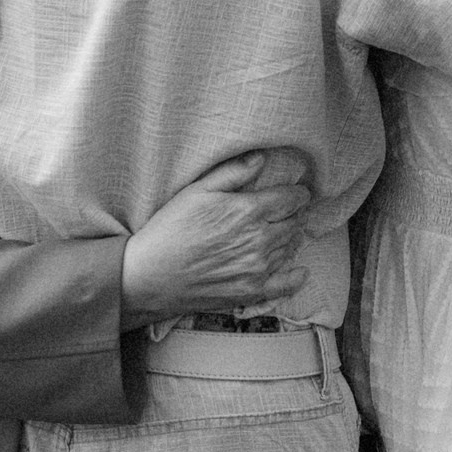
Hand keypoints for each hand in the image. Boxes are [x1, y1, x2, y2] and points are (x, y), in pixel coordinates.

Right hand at [122, 149, 315, 324]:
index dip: (299, 194)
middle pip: (294, 223)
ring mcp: (257, 269)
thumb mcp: (198, 190)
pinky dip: (295, 277)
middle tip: (291, 210)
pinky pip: (285, 285)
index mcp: (249, 211)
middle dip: (296, 214)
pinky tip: (300, 271)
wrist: (150, 275)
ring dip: (291, 238)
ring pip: (289, 248)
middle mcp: (259, 240)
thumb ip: (233, 172)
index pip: (292, 199)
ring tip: (285, 231)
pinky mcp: (250, 292)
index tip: (298, 192)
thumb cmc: (171, 228)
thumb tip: (261, 158)